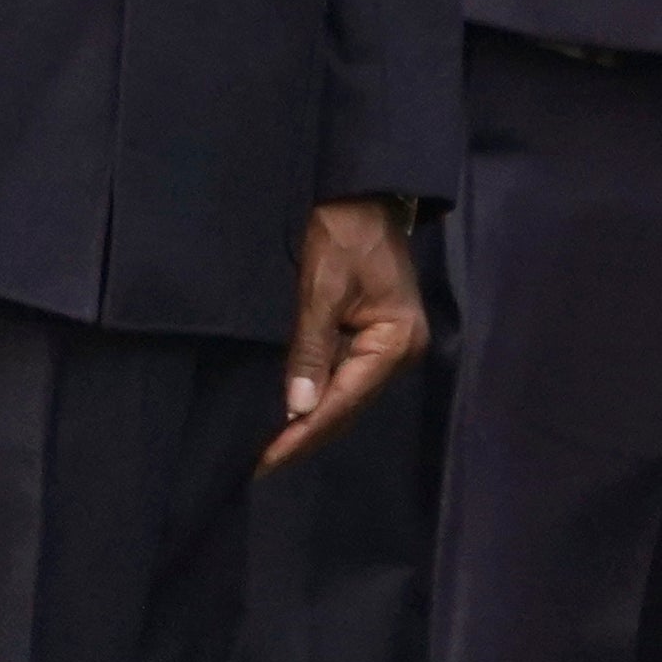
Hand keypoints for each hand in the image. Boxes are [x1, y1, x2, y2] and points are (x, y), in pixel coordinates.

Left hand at [265, 198, 427, 469]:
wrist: (361, 197)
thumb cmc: (342, 237)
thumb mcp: (321, 291)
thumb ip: (310, 351)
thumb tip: (297, 408)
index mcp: (396, 342)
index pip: (343, 400)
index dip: (303, 432)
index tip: (266, 460)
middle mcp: (401, 352)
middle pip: (348, 406)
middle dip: (305, 434)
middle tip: (260, 465)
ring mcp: (390, 346)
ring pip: (346, 396)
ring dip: (310, 420)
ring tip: (270, 448)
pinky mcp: (375, 337)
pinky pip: (344, 378)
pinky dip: (318, 396)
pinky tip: (291, 412)